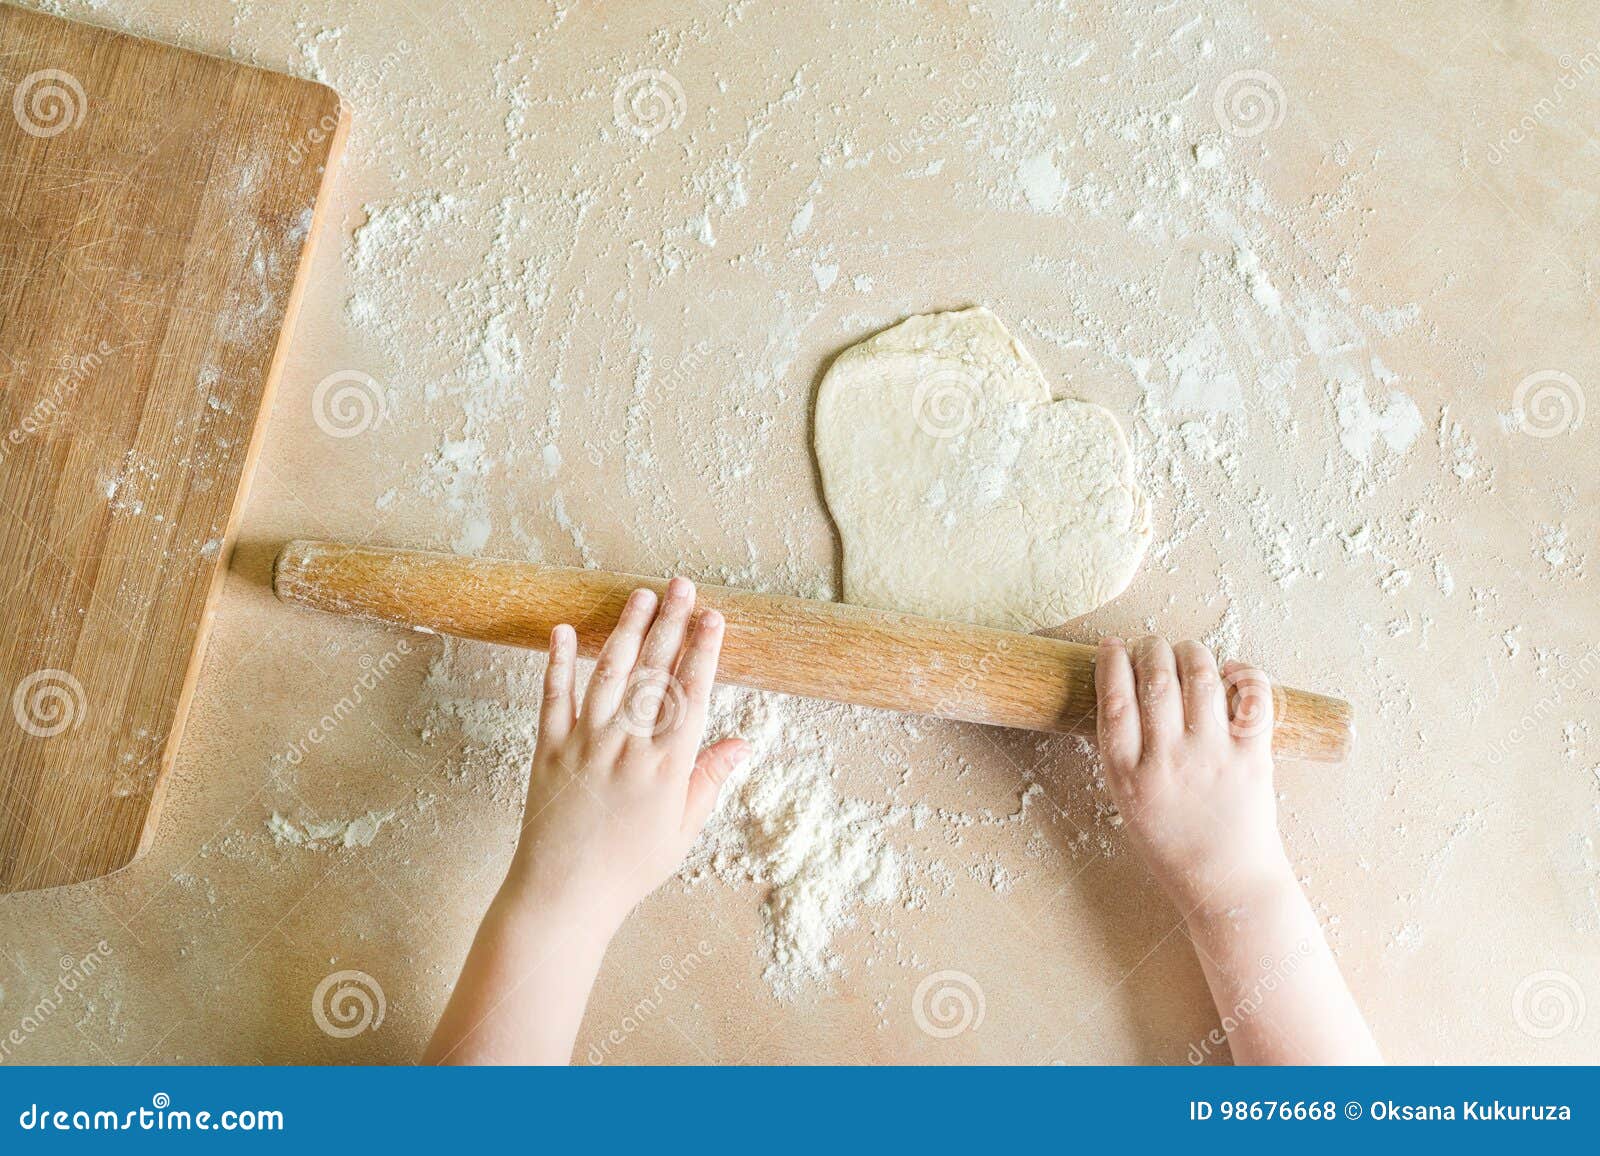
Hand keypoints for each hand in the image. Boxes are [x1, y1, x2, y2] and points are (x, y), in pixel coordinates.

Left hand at [506, 578, 748, 941]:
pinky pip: (553, 699)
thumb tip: (742, 743)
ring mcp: (584, 744)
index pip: (690, 695)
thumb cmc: (629, 868)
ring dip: (626, 631)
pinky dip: (558, 663)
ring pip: (608, 675)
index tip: (714, 616)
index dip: (703, 651)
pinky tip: (566, 631)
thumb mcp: (682, 830)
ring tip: (642, 596)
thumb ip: (708, 780)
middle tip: (683, 585)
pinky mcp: (548, 750)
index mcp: (665, 766)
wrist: (564, 896)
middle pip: (653, 673)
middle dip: (671, 624)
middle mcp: (627, 746)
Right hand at [1093, 636, 1288, 912]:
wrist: (1227, 884)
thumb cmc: (1173, 845)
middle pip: (1156, 679)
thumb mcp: (1127, 801)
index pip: (1114, 699)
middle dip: (1150, 648)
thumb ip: (1125, 754)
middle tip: (1150, 646)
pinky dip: (1242, 673)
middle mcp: (1168, 760)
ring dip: (1191, 652)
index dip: (1111, 662)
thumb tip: (1127, 692)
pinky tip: (1230, 673)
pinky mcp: (1253, 758)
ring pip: (1201, 677)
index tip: (1111, 645)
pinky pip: (1251, 698)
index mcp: (1128, 775)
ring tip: (1187, 652)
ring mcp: (1213, 757)